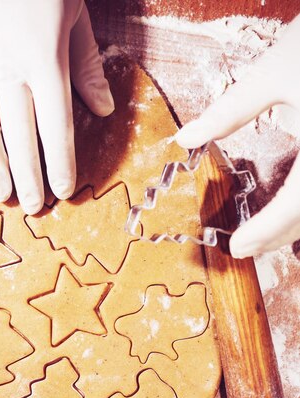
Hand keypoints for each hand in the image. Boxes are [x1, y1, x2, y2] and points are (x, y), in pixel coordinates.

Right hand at [0, 0, 113, 213]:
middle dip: (28, 178)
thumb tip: (104, 112)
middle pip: (19, 139)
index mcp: (44, 60)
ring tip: (3, 197)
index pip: (55, 128)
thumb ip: (88, 68)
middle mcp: (7, 70)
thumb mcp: (75, 18)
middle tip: (34, 207)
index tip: (64, 192)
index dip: (60, 165)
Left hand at [175, 15, 299, 258]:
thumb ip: (230, 112)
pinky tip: (295, 203)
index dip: (264, 231)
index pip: (294, 204)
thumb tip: (186, 137)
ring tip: (269, 233)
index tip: (237, 248)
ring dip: (298, 224)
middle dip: (279, 235)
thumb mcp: (272, 73)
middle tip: (249, 247)